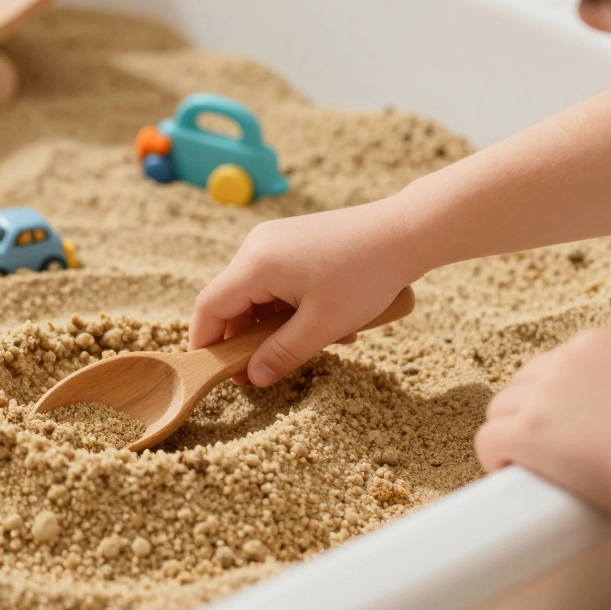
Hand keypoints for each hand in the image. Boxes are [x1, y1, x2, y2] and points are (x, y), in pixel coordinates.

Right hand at [190, 197, 423, 386]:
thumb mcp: (322, 326)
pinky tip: (323, 321)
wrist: (405, 231)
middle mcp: (256, 246)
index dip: (206, 343)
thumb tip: (254, 378)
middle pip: (232, 300)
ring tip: (313, 343)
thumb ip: (282, 354)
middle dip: (248, 338)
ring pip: (257, 293)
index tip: (214, 372)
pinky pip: (275, 279)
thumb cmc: (365, 276)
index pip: (209, 308)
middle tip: (265, 370)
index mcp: (255, 264)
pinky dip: (289, 305)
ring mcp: (274, 239)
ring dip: (275, 324)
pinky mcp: (292, 239)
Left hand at [475, 328, 610, 516]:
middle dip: (529, 411)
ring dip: (509, 431)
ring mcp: (541, 399)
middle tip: (548, 442)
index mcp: (593, 345)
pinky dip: (492, 455)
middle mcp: (561, 365)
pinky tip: (506, 468)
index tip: (566, 419)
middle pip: (522, 384)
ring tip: (527, 457)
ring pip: (499, 409)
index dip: (554, 394)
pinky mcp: (526, 434)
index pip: (552, 363)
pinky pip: (487, 439)